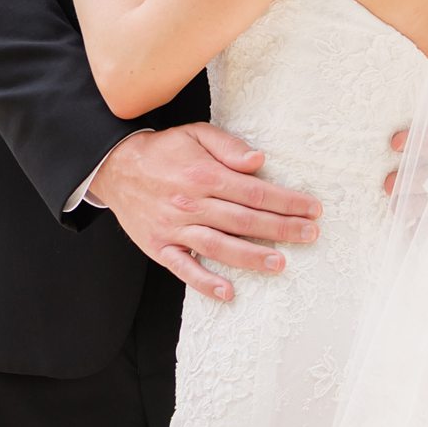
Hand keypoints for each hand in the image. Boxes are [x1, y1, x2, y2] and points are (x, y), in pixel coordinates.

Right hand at [96, 125, 323, 302]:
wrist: (115, 167)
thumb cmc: (163, 151)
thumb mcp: (195, 134)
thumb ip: (228, 146)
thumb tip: (259, 161)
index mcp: (203, 174)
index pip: (254, 191)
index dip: (287, 201)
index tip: (312, 208)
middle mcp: (191, 203)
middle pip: (244, 220)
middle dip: (281, 229)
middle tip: (310, 235)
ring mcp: (174, 228)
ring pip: (219, 247)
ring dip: (251, 257)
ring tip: (280, 263)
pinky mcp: (160, 247)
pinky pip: (184, 268)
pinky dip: (205, 283)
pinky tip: (228, 293)